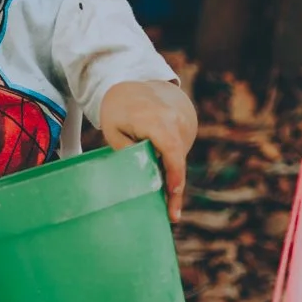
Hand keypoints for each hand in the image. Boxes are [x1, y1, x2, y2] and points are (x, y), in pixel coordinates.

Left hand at [98, 80, 196, 218]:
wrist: (136, 86)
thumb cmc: (119, 111)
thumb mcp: (114, 131)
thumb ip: (128, 152)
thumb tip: (139, 179)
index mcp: (154, 119)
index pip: (170, 148)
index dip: (174, 171)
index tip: (173, 191)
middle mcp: (174, 120)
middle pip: (178, 160)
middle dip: (176, 189)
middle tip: (172, 215)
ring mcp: (184, 124)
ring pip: (180, 159)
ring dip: (174, 181)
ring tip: (170, 207)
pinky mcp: (187, 129)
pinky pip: (181, 154)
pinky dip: (174, 169)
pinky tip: (167, 185)